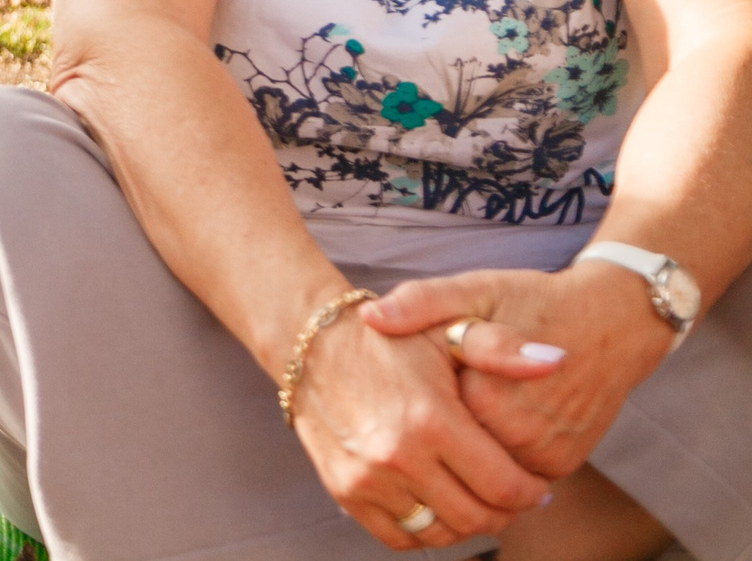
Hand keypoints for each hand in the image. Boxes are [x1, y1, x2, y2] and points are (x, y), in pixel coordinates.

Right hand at [287, 294, 557, 548]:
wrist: (310, 343)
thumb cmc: (387, 340)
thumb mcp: (446, 332)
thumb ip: (503, 348)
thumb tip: (558, 358)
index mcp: (431, 420)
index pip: (504, 486)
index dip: (531, 493)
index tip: (536, 484)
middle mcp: (397, 456)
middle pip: (476, 518)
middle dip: (505, 513)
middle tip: (511, 496)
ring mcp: (367, 479)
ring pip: (439, 533)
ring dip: (467, 524)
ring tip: (475, 499)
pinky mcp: (345, 490)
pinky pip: (398, 537)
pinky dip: (424, 530)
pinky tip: (436, 504)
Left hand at [363, 264, 673, 480]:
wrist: (613, 324)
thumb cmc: (533, 301)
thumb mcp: (474, 290)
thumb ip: (421, 303)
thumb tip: (370, 318)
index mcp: (484, 395)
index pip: (424, 418)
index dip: (414, 395)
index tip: (420, 371)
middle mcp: (518, 435)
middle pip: (452, 445)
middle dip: (441, 421)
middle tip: (446, 384)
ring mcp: (544, 456)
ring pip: (482, 463)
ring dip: (471, 440)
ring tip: (474, 397)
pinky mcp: (562, 464)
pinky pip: (513, 469)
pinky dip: (500, 450)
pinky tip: (498, 416)